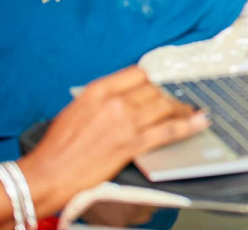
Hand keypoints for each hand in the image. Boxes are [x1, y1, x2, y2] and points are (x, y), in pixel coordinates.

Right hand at [16, 66, 207, 214]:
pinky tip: (200, 121)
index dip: (159, 75)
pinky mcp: (131, 144)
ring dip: (183, 107)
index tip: (170, 78)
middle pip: (156, 89)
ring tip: (194, 108)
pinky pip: (167, 131)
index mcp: (99, 90)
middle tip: (186, 95)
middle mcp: (114, 102)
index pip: (140, 73)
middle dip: (173, 92)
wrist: (47, 175)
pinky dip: (187, 125)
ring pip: (166, 106)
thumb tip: (125, 94)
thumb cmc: (57, 146)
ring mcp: (125, 122)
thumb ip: (103, 98)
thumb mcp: (76, 109)